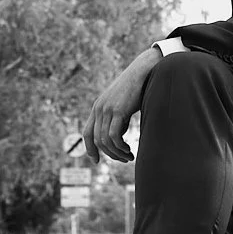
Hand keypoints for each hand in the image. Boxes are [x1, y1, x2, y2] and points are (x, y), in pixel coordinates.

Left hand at [83, 47, 161, 164]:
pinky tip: (129, 149)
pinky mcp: (118, 110)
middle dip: (110, 154)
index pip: (87, 133)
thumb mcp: (123, 106)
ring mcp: (107, 109)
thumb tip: (117, 138)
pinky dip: (120, 147)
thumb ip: (118, 120)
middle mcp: (99, 108)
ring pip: (105, 140)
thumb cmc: (137, 89)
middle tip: (124, 159)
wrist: (144, 72)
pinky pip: (114, 136)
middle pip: (97, 140)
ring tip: (129, 156)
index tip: (96, 161)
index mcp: (98, 107)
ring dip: (117, 153)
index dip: (89, 149)